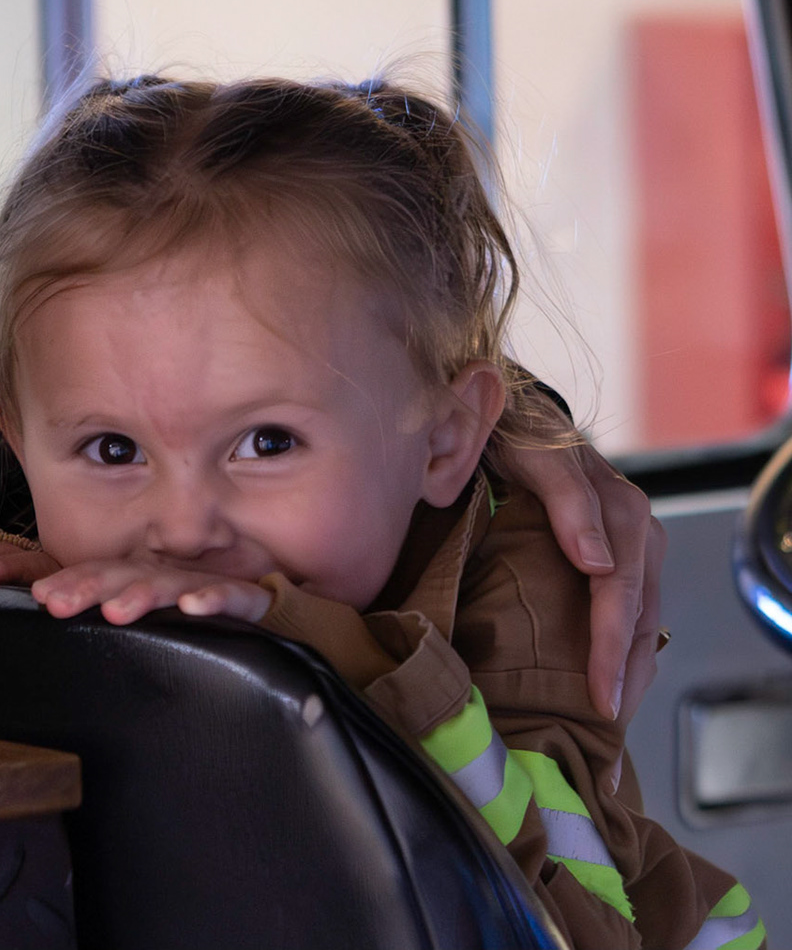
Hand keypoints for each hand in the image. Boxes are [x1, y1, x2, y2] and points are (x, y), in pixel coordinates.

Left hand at [32, 558, 272, 624]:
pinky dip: (212, 600)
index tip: (37, 595)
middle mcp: (171, 577)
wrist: (280, 618)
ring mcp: (208, 584)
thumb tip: (62, 635)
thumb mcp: (154, 622)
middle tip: (56, 603)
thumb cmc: (204, 621)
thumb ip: (118, 622)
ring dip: (142, 594)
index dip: (69, 582)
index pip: (100, 575)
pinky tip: (193, 607)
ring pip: (170, 584)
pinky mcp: (248, 599)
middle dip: (88, 586)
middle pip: (124, 575)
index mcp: (144, 579)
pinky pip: (231, 597)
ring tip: (115, 611)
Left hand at [492, 440, 664, 721]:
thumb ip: (568, 502)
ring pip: (641, 621)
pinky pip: (629, 611)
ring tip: (611, 725)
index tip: (602, 700)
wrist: (506, 412)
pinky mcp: (614, 556)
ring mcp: (629, 546)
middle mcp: (635, 533)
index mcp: (621, 513)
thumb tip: (599, 564)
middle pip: (640, 619)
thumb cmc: (515, 432)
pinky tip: (608, 683)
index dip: (611, 651)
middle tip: (606, 735)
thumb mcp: (535, 454)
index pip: (620, 597)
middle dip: (627, 679)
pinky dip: (622, 650)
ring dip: (630, 673)